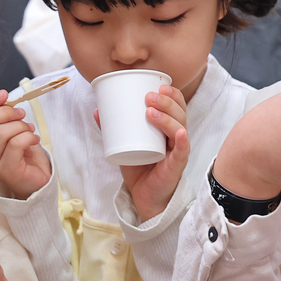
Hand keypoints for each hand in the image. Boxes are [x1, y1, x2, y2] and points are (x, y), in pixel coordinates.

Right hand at [0, 90, 49, 198]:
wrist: (35, 182)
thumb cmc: (23, 155)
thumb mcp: (11, 132)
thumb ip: (5, 118)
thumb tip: (6, 98)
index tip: (4, 94)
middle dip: (5, 113)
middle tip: (21, 114)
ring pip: (0, 133)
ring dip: (19, 126)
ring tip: (29, 130)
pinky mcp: (8, 171)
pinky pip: (16, 144)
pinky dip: (28, 137)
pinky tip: (34, 139)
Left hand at [105, 85, 189, 221]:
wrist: (143, 194)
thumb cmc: (139, 166)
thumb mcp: (125, 143)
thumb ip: (113, 128)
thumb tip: (97, 110)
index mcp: (168, 128)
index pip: (177, 106)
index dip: (171, 94)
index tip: (157, 85)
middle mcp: (177, 137)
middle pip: (179, 114)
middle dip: (166, 102)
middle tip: (149, 96)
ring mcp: (178, 151)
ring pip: (180, 128)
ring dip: (167, 117)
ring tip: (150, 111)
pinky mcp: (176, 165)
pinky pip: (183, 151)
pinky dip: (182, 141)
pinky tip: (179, 133)